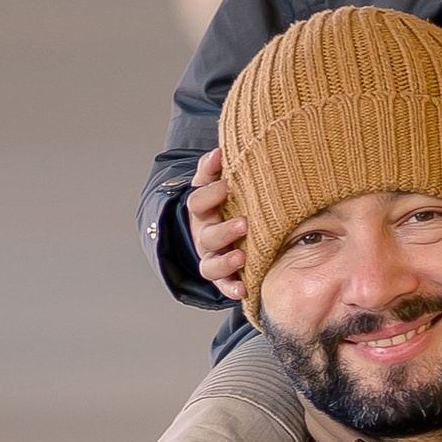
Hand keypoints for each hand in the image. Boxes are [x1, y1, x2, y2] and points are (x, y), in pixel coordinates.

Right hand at [186, 143, 247, 302]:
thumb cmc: (223, 202)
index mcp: (202, 211)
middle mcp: (204, 236)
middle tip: (244, 223)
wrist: (218, 225)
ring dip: (225, 262)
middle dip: (224, 230)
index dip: (210, 194)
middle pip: (207, 236)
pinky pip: (223, 286)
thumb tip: (218, 152)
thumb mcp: (215, 182)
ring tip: (241, 257)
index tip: (227, 186)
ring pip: (210, 265)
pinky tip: (244, 290)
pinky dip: (232, 289)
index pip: (197, 202)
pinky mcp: (222, 277)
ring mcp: (212, 257)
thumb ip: (213, 169)